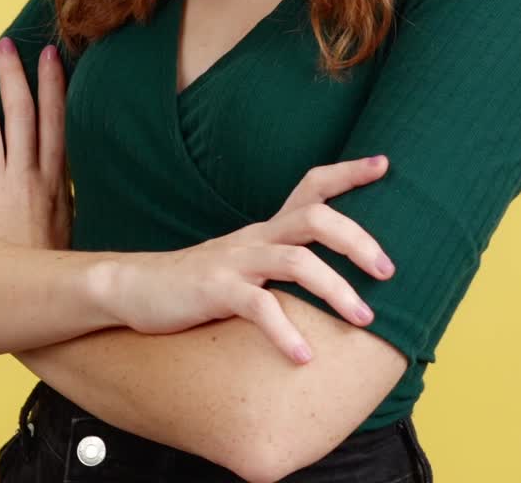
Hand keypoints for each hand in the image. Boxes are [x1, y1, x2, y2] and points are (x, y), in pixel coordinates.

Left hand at [0, 38, 72, 249]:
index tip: (49, 55)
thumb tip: (59, 160)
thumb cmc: (46, 262)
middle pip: (20, 115)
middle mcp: (24, 177)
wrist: (28, 300)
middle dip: (13, 76)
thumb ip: (59, 187)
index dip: (51, 85)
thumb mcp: (66, 221)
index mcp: (53, 179)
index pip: (53, 120)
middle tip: (6, 46)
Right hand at [99, 155, 394, 364]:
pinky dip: (285, 332)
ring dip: (335, 289)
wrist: (133, 287)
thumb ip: (280, 261)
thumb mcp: (244, 262)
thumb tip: (329, 279)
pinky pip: (258, 307)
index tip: (384, 163)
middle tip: (387, 271)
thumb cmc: (198, 282)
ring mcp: (235, 260)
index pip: (311, 186)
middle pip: (315, 218)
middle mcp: (256, 236)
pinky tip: (304, 357)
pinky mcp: (215, 290)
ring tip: (363, 319)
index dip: (347, 173)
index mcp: (267, 229)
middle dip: (357, 239)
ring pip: (295, 261)